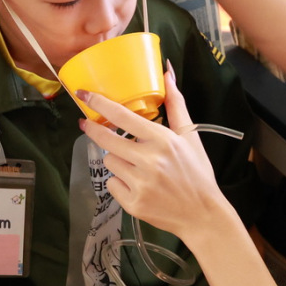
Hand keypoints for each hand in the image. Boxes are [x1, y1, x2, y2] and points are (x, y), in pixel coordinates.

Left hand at [76, 64, 235, 244]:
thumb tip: (167, 71)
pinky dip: (119, 183)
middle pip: (106, 140)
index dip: (99, 104)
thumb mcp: (189, 136)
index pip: (122, 117)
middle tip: (87, 125)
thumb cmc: (197, 172)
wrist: (202, 214)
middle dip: (93, 130)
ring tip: (134, 165)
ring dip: (116, 159)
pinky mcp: (133, 204)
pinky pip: (112, 185)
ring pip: (109, 162)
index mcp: (162, 141)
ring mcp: (139, 184)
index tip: (83, 94)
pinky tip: (136, 184)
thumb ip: (175, 103)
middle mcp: (149, 161)